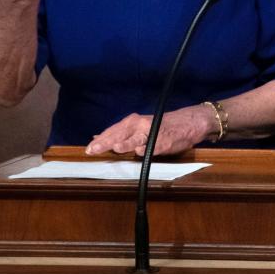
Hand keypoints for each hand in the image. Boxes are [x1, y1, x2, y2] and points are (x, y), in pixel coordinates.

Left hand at [84, 106, 212, 156]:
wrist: (187, 123)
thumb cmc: (160, 126)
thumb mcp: (138, 127)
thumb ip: (120, 133)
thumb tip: (97, 137)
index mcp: (132, 121)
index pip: (113, 130)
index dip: (100, 140)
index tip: (87, 149)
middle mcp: (140, 125)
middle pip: (120, 134)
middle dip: (106, 143)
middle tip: (92, 150)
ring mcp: (151, 133)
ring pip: (136, 139)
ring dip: (125, 144)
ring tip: (115, 148)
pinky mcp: (163, 142)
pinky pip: (152, 146)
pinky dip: (146, 149)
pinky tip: (139, 152)